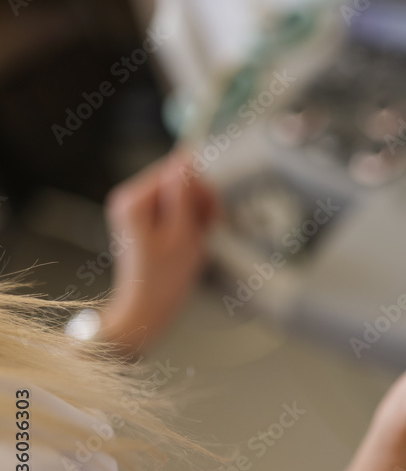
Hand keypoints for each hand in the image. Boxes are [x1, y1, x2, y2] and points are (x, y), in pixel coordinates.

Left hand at [100, 150, 218, 355]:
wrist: (146, 311)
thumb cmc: (163, 279)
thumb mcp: (182, 234)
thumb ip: (183, 195)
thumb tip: (187, 159)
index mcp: (134, 199)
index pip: (176, 170)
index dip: (199, 189)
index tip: (209, 213)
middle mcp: (131, 199)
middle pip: (177, 181)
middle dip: (198, 202)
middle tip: (204, 230)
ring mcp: (137, 211)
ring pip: (180, 196)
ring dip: (196, 214)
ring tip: (196, 239)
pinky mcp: (145, 223)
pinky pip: (175, 210)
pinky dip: (188, 223)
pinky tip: (190, 241)